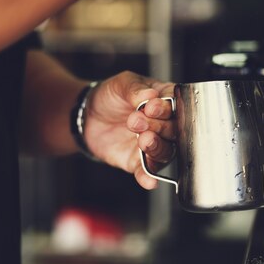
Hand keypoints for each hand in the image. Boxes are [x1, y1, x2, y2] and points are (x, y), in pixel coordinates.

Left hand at [82, 71, 174, 188]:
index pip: (175, 106)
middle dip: (158, 126)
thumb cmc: (110, 96)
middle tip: (136, 120)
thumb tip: (150, 95)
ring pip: (166, 152)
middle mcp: (164, 125)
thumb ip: (135, 88)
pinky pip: (148, 172)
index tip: (151, 107)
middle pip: (173, 130)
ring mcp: (153, 144)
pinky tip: (148, 180)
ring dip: (157, 148)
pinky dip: (149, 177)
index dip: (166, 108)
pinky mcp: (139, 162)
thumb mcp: (121, 84)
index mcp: (164, 101)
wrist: (87, 116)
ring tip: (143, 139)